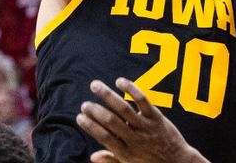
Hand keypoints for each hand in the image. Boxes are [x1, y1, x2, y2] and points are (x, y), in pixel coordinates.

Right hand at [77, 78, 207, 162]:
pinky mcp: (156, 117)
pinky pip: (142, 100)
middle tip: (85, 103)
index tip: (79, 116)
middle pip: (111, 122)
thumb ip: (111, 160)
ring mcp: (145, 127)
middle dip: (95, 111)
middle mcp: (134, 139)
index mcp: (125, 152)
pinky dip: (131, 89)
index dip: (90, 126)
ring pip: (123, 108)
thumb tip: (92, 158)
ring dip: (107, 95)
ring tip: (95, 85)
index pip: (104, 137)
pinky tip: (119, 81)